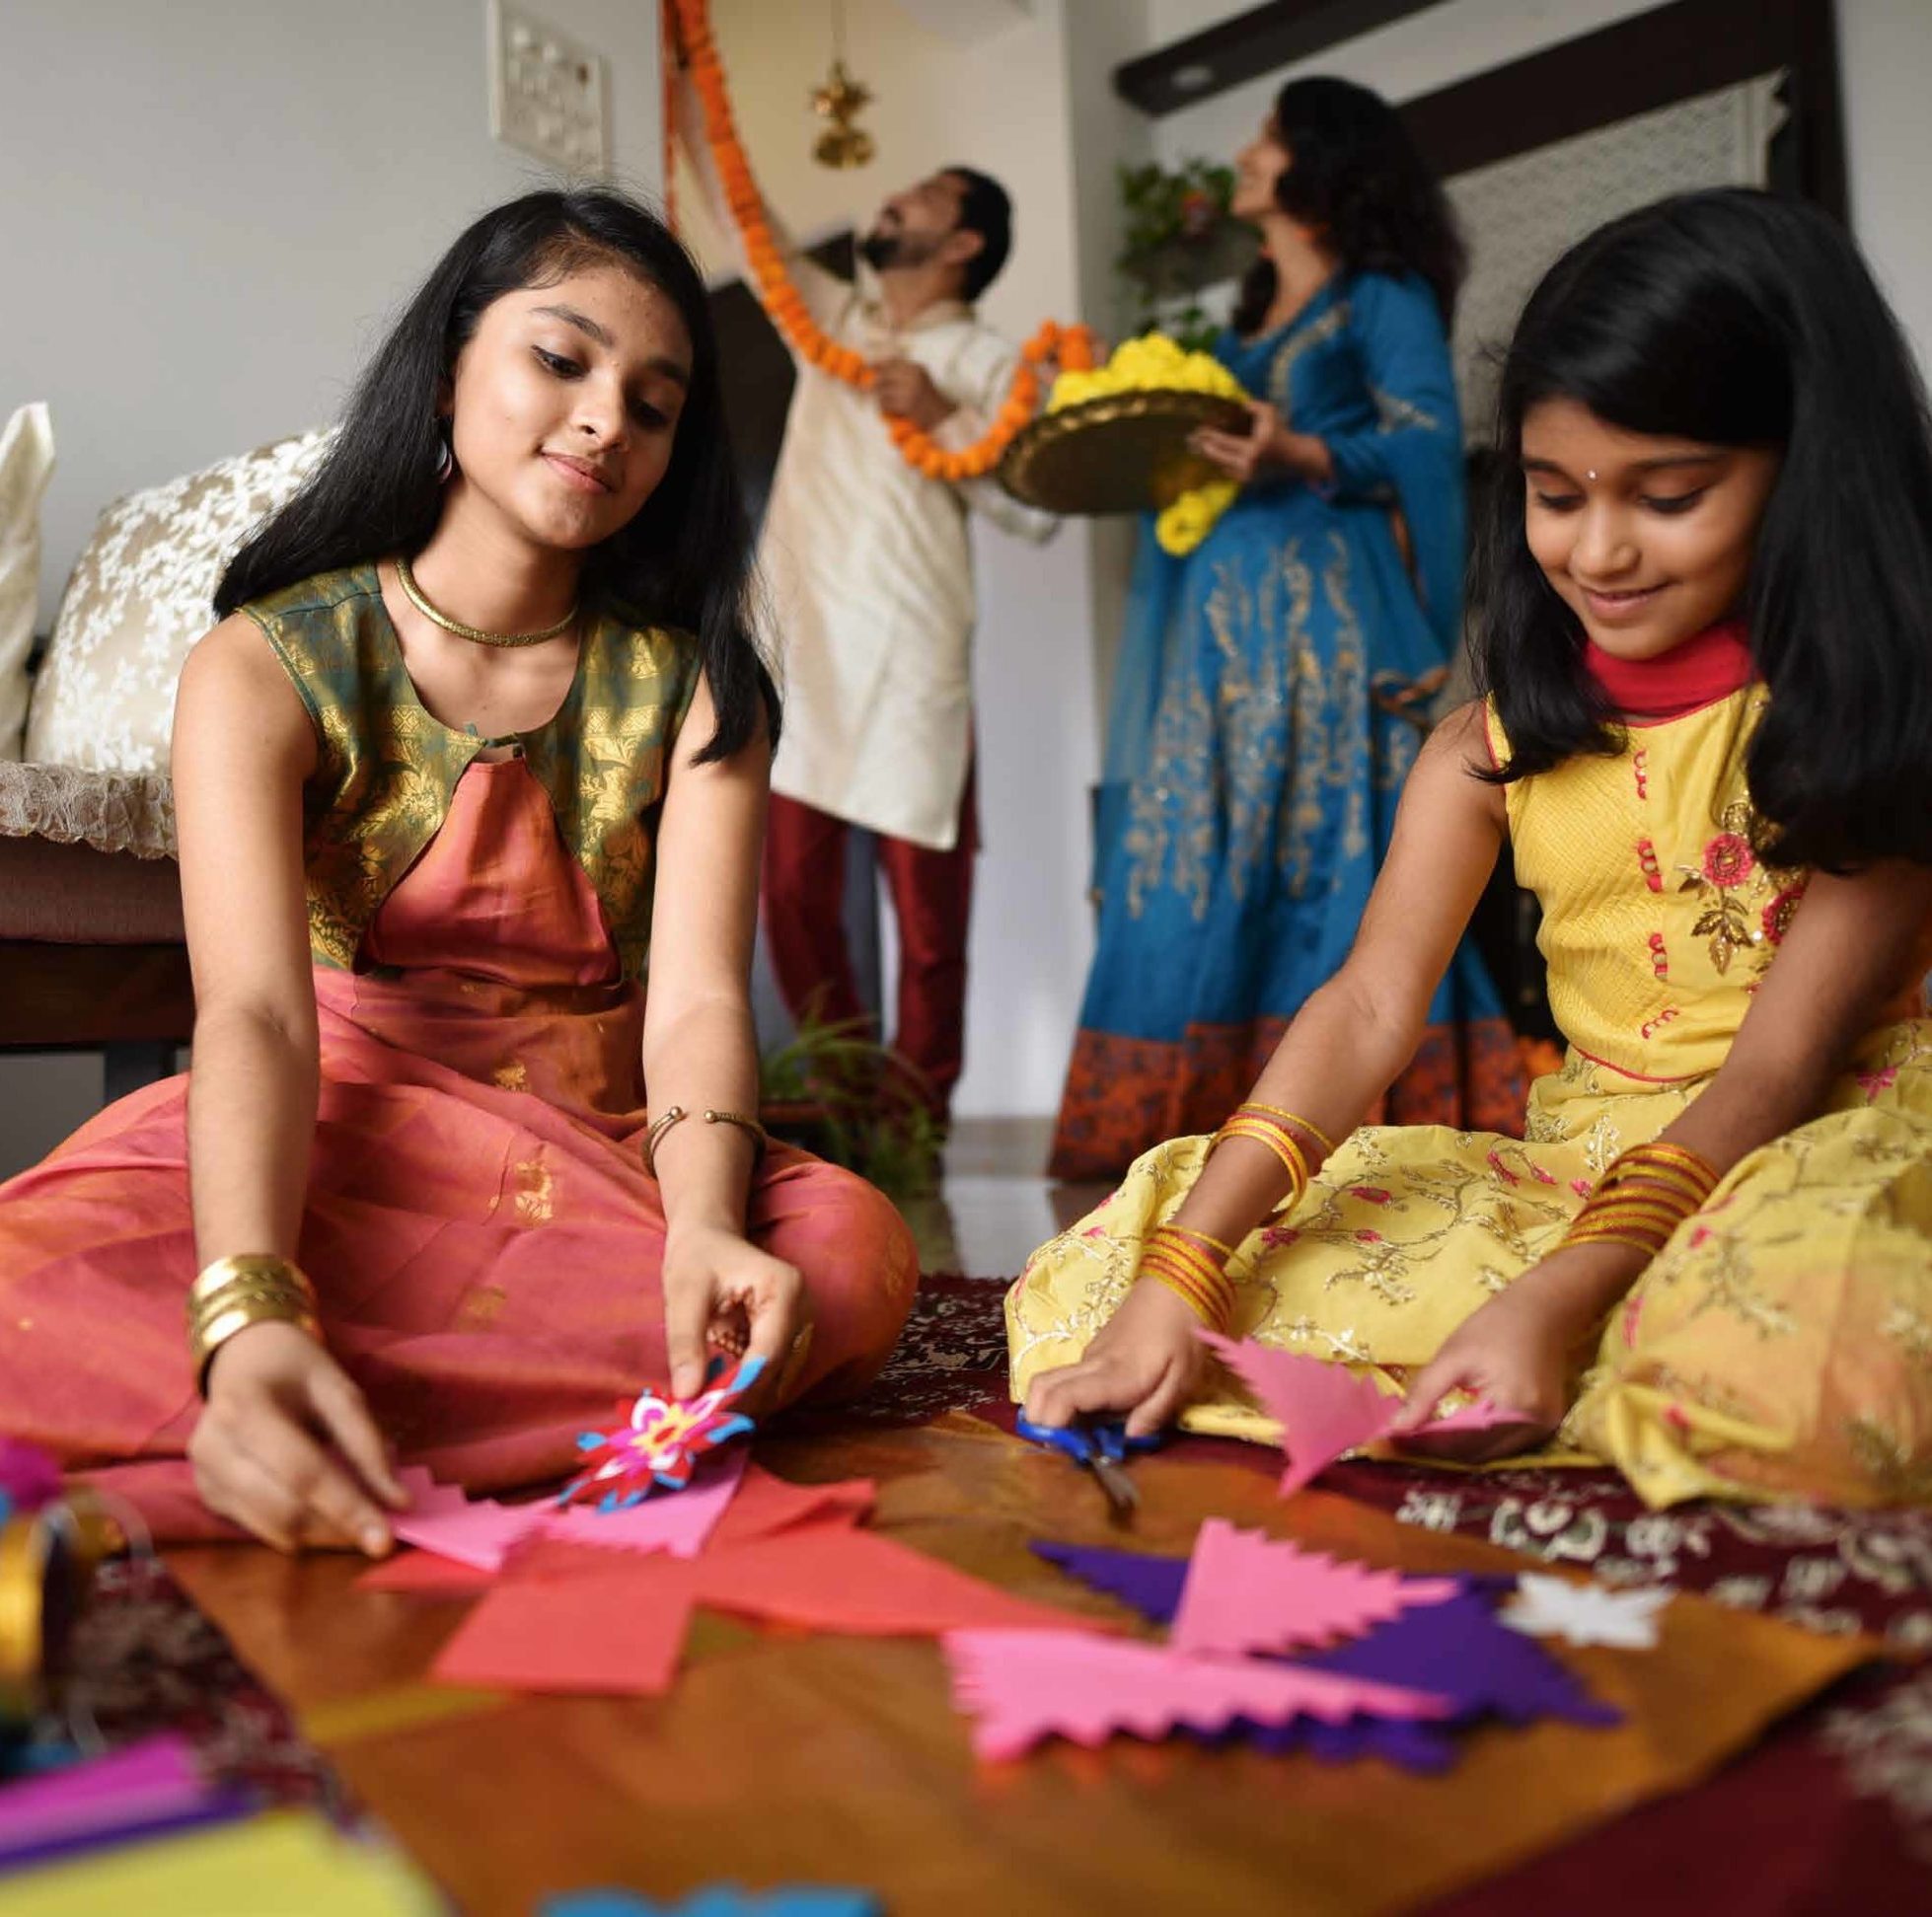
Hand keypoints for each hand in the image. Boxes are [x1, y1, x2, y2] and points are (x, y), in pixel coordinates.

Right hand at [189, 1322, 407, 1554]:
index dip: (346, 1508)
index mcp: (244, 1407)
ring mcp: (203, 1476)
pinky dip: (297, 1529)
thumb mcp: (338, 1387)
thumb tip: (397, 1501)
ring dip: (320, 1534)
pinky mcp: (207, 1496)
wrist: (243, 1358)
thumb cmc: (295, 1370)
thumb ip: (365, 1442)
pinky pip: (258, 1527)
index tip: (384, 1540)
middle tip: (380, 1535)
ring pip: (270, 1528)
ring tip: (355, 1521)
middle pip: (284, 1508)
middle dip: (337, 1528)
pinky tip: (320, 1511)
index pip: (302, 1472)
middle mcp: (212, 1446)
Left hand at [661, 1223, 811, 1407]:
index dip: (738, 1388)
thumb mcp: (682, 1296)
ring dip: (745, 1397)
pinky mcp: (792, 1338)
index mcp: (784, 1290)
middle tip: (701, 1419)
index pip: (768, 1354)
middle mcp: (804, 1309)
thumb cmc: (697, 1259)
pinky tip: (720, 1395)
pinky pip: (774, 1373)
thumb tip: (687, 1394)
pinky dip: (748, 1388)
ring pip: (778, 1378)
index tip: (704, 1413)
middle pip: (777, 1371)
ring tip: (707, 1410)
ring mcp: (802, 1324)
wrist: (709, 1240)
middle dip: (741, 1397)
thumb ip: (685, 1343)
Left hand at [871, 358, 955, 433]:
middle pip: (882, 377)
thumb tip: (873, 374)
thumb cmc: (928, 401)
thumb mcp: (918, 380)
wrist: (943, 418)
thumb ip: (900, 374)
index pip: (890, 362)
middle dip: (878, 387)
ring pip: (882, 392)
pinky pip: (886, 405)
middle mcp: (913, 376)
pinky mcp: (907, 405)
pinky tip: (895, 413)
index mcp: (916, 368)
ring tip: (892, 406)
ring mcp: (910, 390)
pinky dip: (886, 410)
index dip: (876, 364)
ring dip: (882, 401)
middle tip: (880, 394)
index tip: (866, 367)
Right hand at [1022, 1278, 1205, 1438]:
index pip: (1063, 1398)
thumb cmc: (1182, 1333)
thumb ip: (1155, 1411)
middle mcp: (1092, 1365)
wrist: (1175, 1286)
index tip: (1065, 1447)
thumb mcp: (1183, 1378)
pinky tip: (1090, 1414)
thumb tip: (1130, 1438)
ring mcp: (1089, 1356)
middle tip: (1062, 1446)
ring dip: (1048, 1410)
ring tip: (1075, 1434)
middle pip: (1041, 1389)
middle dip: (1039, 1421)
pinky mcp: (1093, 1352)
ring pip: (1049, 1382)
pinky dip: (1064, 1399)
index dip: (1053, 1425)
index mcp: (1114, 1375)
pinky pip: (1066, 1378)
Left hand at [1188, 401, 1291, 483]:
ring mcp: (1247, 476)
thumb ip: (1252, 406)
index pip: (1224, 442)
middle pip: (1218, 457)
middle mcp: (1248, 465)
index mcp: (1253, 449)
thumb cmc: (1282, 433)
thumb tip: (1236, 404)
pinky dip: (1221, 463)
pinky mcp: (1247, 482)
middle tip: (1190, 440)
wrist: (1295, 457)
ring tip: (1197, 448)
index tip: (1198, 430)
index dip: (1209, 436)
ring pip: (1221, 466)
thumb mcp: (1269, 413)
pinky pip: (1228, 472)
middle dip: (1203, 447)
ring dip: (1210, 457)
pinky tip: (1212, 456)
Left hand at [1387, 1246, 1636, 1461]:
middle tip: (1404, 1439)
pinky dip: (1478, 1441)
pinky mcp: (1545, 1425)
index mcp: (1514, 1407)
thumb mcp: (1453, 1355)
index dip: (1425, 1444)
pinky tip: (1454, 1429)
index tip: (1392, 1440)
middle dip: (1439, 1450)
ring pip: (1490, 1454)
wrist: (1544, 1311)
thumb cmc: (1495, 1326)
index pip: (1461, 1442)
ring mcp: (1543, 1429)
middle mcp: (1534, 1427)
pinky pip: (1505, 1444)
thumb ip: (1425, 1394)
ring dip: (1457, 1449)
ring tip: (1424, 1434)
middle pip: (1477, 1454)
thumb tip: (1396, 1427)